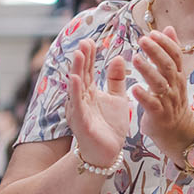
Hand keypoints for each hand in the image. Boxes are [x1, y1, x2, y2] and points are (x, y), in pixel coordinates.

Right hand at [68, 38, 132, 168]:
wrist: (109, 152)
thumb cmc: (110, 126)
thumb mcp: (117, 98)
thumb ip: (116, 79)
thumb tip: (118, 57)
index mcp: (89, 92)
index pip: (89, 71)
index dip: (89, 56)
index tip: (91, 41)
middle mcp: (81, 99)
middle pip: (81, 75)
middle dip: (82, 59)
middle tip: (84, 42)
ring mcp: (79, 110)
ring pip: (76, 87)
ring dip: (77, 70)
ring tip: (79, 54)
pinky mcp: (81, 122)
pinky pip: (77, 105)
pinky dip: (76, 91)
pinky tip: (76, 79)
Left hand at [130, 27, 193, 158]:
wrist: (178, 131)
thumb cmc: (172, 99)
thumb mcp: (174, 74)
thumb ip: (171, 52)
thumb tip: (169, 27)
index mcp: (179, 75)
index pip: (176, 55)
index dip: (166, 43)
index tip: (153, 33)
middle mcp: (176, 86)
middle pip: (168, 66)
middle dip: (156, 52)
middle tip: (142, 40)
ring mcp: (169, 101)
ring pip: (160, 83)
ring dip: (148, 71)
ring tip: (135, 59)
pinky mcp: (159, 115)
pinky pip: (152, 104)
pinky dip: (143, 96)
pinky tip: (134, 88)